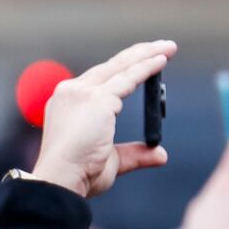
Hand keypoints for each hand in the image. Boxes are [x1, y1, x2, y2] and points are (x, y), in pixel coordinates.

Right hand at [30, 40, 176, 197]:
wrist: (60, 181)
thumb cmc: (77, 175)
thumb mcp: (110, 160)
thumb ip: (134, 153)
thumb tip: (160, 154)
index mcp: (67, 103)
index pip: (99, 79)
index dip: (122, 69)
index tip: (141, 63)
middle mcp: (71, 92)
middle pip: (111, 66)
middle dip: (138, 55)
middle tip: (161, 47)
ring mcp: (83, 93)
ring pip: (122, 67)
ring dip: (147, 55)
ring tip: (169, 47)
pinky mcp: (98, 99)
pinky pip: (129, 78)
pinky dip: (147, 68)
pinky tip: (161, 61)